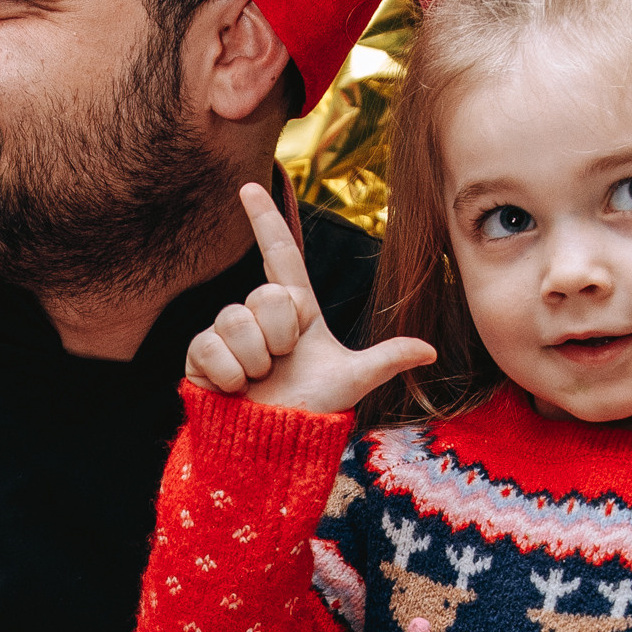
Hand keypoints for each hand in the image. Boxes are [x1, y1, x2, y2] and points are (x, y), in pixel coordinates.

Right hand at [184, 184, 435, 413]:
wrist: (272, 446)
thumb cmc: (311, 410)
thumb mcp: (352, 381)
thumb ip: (387, 359)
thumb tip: (430, 349)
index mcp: (294, 309)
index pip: (280, 253)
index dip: (265, 219)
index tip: (249, 186)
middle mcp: (258, 314)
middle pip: (265, 296)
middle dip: (279, 336)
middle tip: (282, 364)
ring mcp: (227, 333)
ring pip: (236, 320)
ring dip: (254, 359)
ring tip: (259, 381)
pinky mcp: (200, 356)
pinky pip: (210, 345)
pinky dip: (228, 373)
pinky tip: (234, 390)